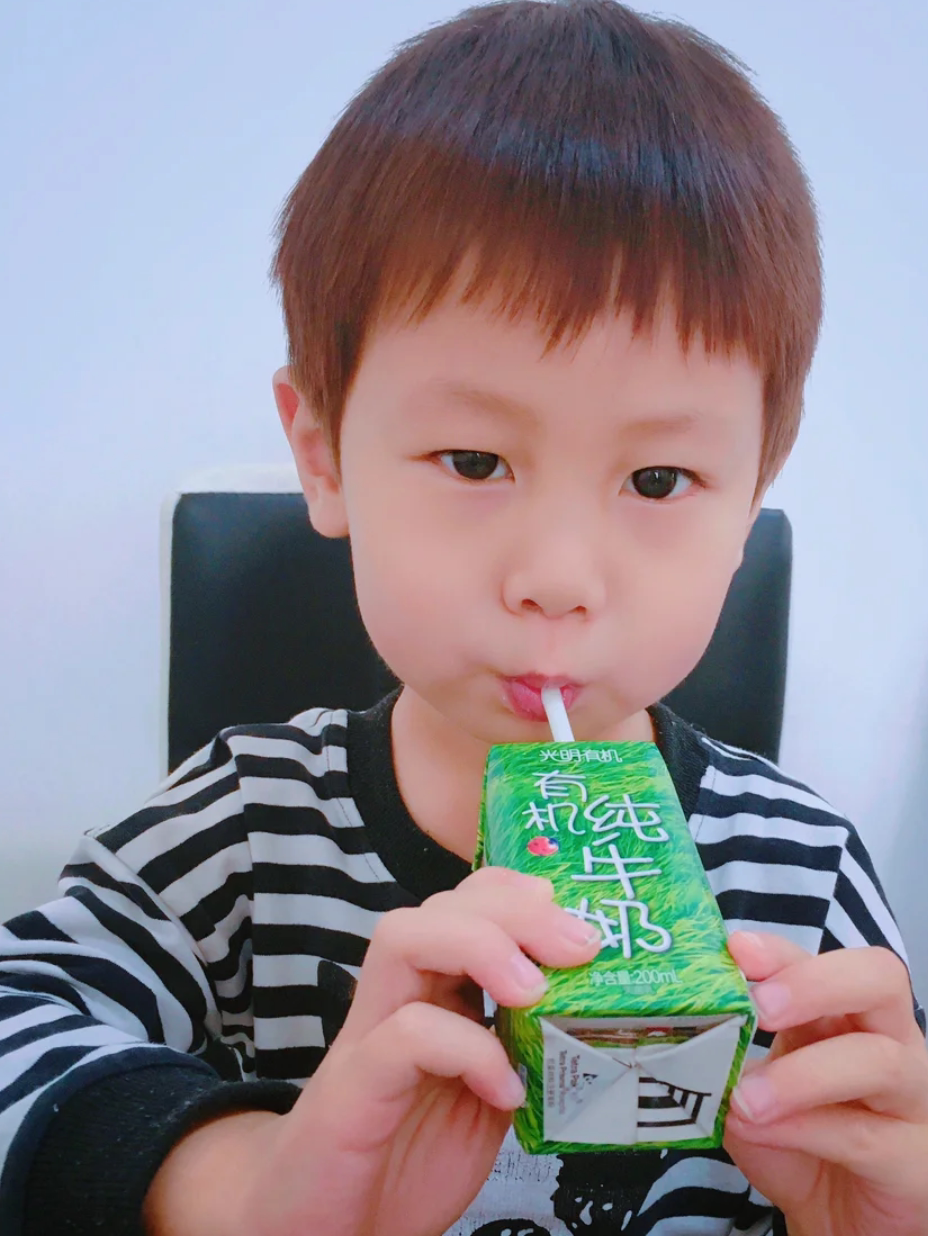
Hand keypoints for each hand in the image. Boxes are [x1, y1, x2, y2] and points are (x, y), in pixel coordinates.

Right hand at [145, 865, 599, 1235]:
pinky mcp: (351, 1089)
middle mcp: (394, 999)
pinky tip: (506, 1088)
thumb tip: (590, 1023)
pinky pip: (405, 1036)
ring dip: (480, 944)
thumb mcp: (483, 1099)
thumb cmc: (402, 1159)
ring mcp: (366, 1036)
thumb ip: (522, 1052)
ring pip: (404, 937)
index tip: (580, 924)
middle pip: (440, 906)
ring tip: (535, 990)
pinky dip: (469, 1050)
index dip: (520, 895)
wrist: (320, 1228)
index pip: (466, 904)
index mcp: (429, 993)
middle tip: (580, 947)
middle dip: (516, 908)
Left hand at [724, 931, 927, 1235]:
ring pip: (879, 1060)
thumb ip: (728, 1066)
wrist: (837, 1222)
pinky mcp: (916, 1162)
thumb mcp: (753, 1095)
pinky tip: (764, 1131)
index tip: (736, 950)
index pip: (822, 961)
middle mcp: (889, 1041)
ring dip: (802, 1075)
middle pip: (878, 980)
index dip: (781, 952)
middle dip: (813, 983)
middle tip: (759, 1006)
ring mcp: (911, 1099)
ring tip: (746, 1098)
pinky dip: (806, 1129)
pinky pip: (866, 1137)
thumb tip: (696, 1048)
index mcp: (844, 1014)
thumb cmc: (799, 1144)